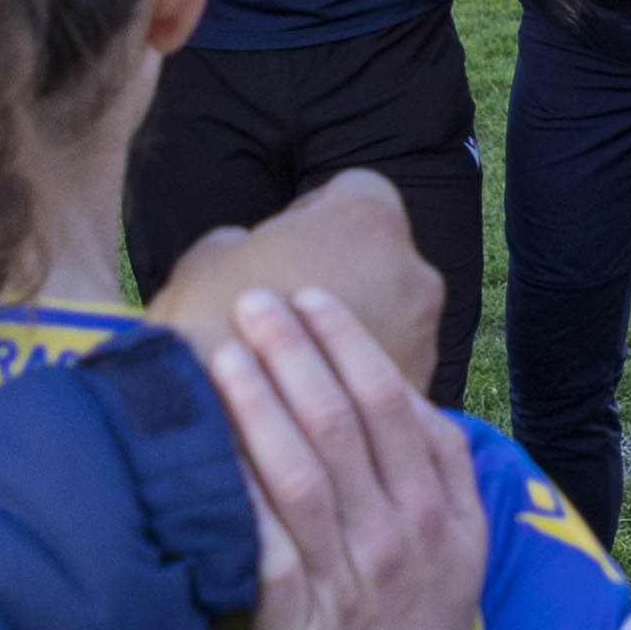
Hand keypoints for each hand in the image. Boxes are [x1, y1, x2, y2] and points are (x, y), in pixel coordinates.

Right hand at [146, 169, 440, 392]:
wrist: (216, 437)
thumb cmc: (206, 329)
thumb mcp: (208, 259)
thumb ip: (247, 239)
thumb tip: (253, 249)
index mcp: (368, 220)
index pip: (352, 193)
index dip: (311, 215)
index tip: (281, 245)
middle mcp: (413, 272)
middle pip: (379, 257)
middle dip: (340, 275)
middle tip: (287, 306)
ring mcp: (424, 339)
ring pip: (392, 316)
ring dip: (354, 327)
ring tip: (293, 358)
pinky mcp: (417, 400)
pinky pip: (390, 370)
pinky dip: (358, 379)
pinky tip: (309, 396)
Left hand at [208, 287, 486, 629]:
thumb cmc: (421, 627)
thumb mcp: (466, 542)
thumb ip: (447, 464)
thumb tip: (407, 392)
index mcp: (436, 505)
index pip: (391, 402)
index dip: (347, 343)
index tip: (309, 298)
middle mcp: (395, 532)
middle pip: (341, 422)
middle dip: (294, 352)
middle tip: (253, 303)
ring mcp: (346, 576)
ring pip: (299, 472)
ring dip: (257, 406)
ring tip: (220, 356)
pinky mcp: (295, 621)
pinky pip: (262, 544)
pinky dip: (235, 494)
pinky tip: (204, 454)